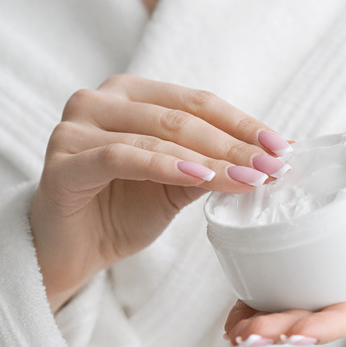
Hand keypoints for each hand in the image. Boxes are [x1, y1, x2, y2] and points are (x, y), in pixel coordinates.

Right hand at [29, 75, 292, 311]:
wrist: (71, 251)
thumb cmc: (121, 211)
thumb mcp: (177, 185)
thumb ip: (213, 165)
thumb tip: (273, 157)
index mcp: (131, 95)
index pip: (197, 102)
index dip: (242, 123)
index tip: (283, 146)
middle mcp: (100, 100)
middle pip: (181, 117)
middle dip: (234, 144)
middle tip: (273, 166)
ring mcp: (76, 127)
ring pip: (157, 135)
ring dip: (210, 159)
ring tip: (249, 178)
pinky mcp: (63, 161)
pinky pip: (122, 156)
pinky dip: (165, 166)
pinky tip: (200, 178)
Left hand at [223, 153, 345, 346]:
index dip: (325, 325)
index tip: (295, 333)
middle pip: (317, 318)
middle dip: (281, 330)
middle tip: (247, 334)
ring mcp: (332, 280)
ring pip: (296, 310)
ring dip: (263, 324)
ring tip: (233, 332)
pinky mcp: (312, 264)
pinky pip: (282, 289)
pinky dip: (256, 304)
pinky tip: (233, 317)